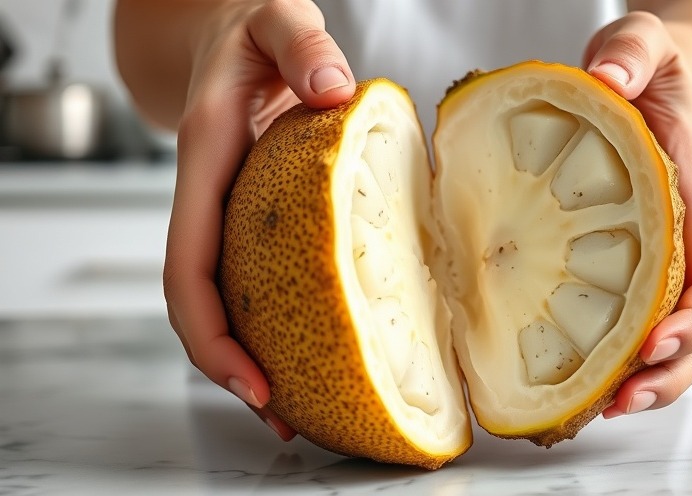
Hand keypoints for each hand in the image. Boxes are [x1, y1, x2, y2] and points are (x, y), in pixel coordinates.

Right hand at [163, 0, 354, 438]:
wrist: (239, 31)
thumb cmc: (257, 30)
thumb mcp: (280, 20)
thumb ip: (303, 44)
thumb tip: (335, 90)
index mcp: (209, 162)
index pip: (188, 265)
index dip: (210, 332)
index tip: (251, 379)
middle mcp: (211, 199)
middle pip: (200, 304)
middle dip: (230, 367)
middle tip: (284, 417)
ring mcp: (230, 214)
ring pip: (225, 300)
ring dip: (252, 356)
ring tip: (301, 407)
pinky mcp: (255, 218)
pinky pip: (256, 278)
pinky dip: (276, 320)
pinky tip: (316, 343)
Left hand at [582, 11, 691, 417]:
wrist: (643, 77)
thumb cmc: (649, 68)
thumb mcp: (645, 44)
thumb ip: (633, 52)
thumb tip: (607, 80)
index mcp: (687, 203)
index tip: (655, 343)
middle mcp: (673, 241)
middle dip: (666, 374)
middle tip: (619, 400)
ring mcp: (644, 256)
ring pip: (660, 338)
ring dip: (640, 381)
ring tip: (597, 408)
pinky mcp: (610, 260)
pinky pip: (618, 319)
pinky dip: (604, 355)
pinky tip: (570, 375)